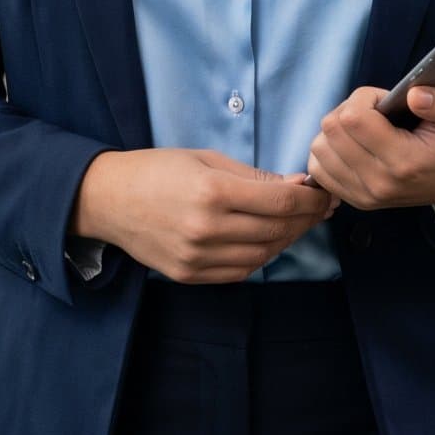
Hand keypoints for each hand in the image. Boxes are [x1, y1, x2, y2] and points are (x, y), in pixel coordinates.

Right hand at [71, 148, 335, 283]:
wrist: (108, 200)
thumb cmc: (158, 169)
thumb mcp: (206, 159)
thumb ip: (254, 176)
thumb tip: (298, 186)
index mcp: (212, 192)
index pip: (281, 203)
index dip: (311, 201)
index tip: (325, 193)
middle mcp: (207, 229)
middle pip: (277, 231)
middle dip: (306, 220)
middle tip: (321, 208)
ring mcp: (197, 257)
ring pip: (263, 255)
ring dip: (288, 239)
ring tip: (298, 224)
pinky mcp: (189, 275)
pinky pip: (240, 272)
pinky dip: (262, 257)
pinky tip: (269, 240)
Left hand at [307, 85, 434, 215]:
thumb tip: (415, 95)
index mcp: (404, 161)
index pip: (353, 118)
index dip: (364, 98)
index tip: (385, 100)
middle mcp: (379, 183)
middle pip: (331, 131)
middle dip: (349, 110)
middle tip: (375, 111)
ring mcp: (365, 195)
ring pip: (320, 148)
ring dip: (337, 130)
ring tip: (365, 128)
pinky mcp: (356, 200)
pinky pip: (318, 169)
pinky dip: (329, 151)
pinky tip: (353, 145)